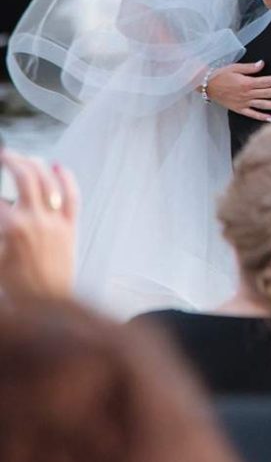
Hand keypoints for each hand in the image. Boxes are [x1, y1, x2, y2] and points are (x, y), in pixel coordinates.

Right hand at [0, 149, 78, 302]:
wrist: (46, 306)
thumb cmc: (17, 287)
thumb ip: (1, 227)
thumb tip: (3, 207)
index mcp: (11, 228)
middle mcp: (35, 220)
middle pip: (24, 176)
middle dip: (11, 159)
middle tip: (4, 155)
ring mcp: (55, 223)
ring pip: (48, 182)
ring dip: (35, 164)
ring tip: (25, 157)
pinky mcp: (70, 229)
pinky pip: (72, 197)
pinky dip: (67, 179)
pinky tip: (58, 166)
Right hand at [204, 60, 270, 121]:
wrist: (206, 85)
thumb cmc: (220, 74)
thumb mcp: (235, 68)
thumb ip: (250, 68)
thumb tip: (262, 64)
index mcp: (247, 82)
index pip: (267, 81)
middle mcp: (247, 93)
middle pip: (267, 93)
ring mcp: (243, 102)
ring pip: (262, 104)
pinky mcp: (238, 109)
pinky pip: (251, 114)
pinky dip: (260, 116)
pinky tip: (270, 118)